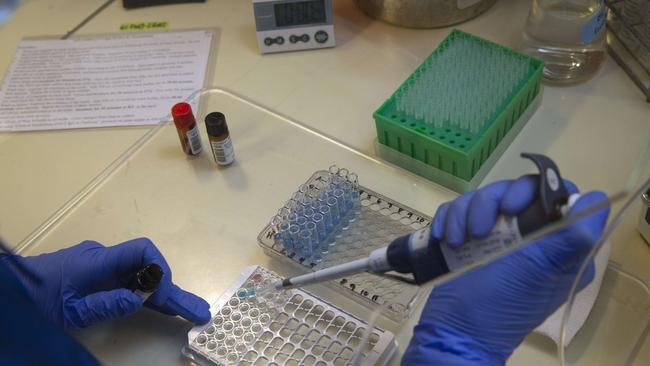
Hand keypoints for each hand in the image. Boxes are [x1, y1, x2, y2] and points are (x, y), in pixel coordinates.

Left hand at [9, 238, 210, 329]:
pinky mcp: (100, 279)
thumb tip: (140, 300)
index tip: (163, 297)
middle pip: (149, 269)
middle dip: (174, 290)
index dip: (160, 270)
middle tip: (199, 311)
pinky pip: (131, 285)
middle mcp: (106, 260)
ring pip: (142, 279)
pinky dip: (149, 297)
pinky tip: (166, 309)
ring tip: (193, 313)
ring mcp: (104, 269)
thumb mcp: (69, 309)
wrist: (11, 288)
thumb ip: (105, 304)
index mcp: (99, 261)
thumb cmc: (36, 298)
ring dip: (165, 296)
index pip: (142, 251)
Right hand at [402, 176, 608, 365]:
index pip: (554, 195)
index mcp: (555, 242)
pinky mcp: (466, 238)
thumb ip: (574, 235)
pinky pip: (457, 210)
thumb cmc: (503, 302)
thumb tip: (597, 199)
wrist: (456, 330)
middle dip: (488, 205)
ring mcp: (495, 236)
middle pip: (511, 191)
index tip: (511, 207)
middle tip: (478, 231)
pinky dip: (448, 220)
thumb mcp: (543, 269)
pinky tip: (445, 239)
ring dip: (463, 215)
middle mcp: (527, 235)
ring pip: (481, 199)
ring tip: (457, 242)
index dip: (532, 191)